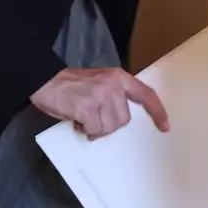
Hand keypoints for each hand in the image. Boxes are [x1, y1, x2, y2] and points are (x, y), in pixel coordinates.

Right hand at [32, 66, 169, 139]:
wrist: (42, 79)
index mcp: (118, 77)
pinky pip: (94, 130)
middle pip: (123, 120)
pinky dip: (84, 129)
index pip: (146, 94)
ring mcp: (100, 95)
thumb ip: (113, 96)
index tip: (165, 126)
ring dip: (95, 128)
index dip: (157, 112)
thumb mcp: (98, 83)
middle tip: (90, 117)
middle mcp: (113, 85)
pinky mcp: (87, 107)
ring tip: (81, 116)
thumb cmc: (69, 85)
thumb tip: (120, 120)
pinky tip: (75, 119)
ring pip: (109, 127)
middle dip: (107, 124)